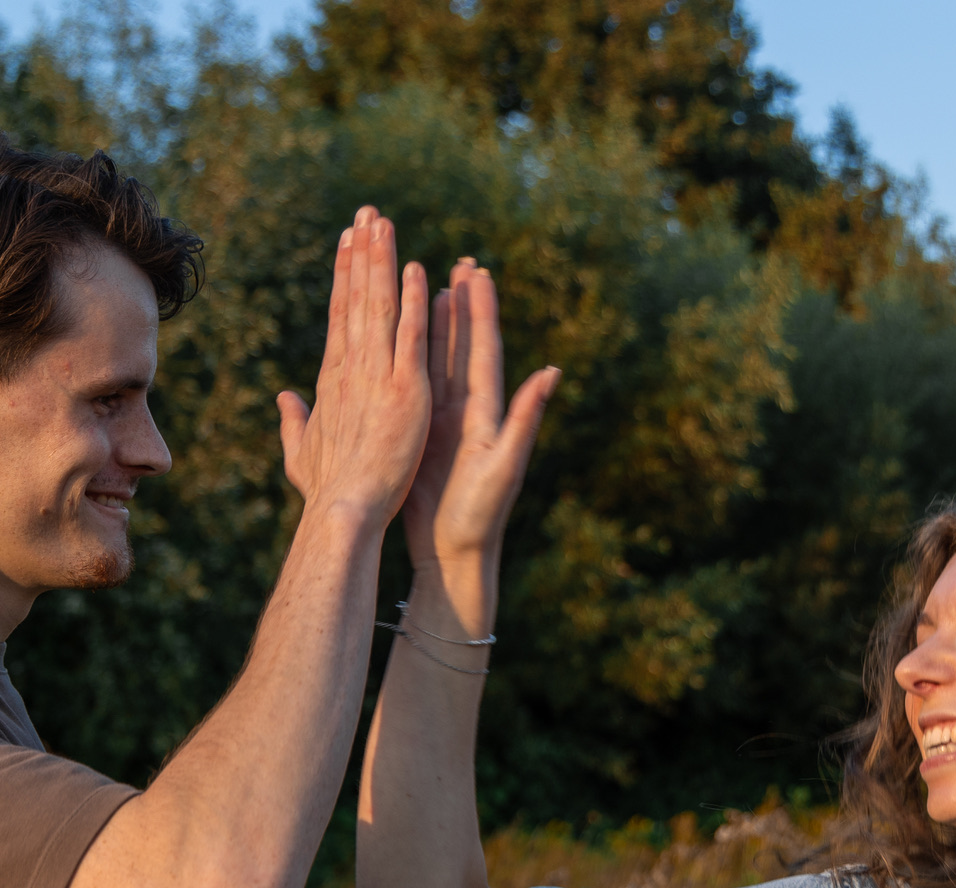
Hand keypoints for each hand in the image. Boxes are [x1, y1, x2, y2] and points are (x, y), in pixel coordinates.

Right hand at [276, 208, 432, 528]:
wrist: (342, 512)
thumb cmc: (326, 492)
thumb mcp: (302, 451)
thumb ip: (295, 421)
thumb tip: (285, 397)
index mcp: (333, 381)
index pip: (341, 317)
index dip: (344, 278)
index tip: (347, 244)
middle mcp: (353, 369)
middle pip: (358, 300)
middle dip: (362, 254)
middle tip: (366, 213)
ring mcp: (379, 376)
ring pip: (382, 307)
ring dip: (382, 262)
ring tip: (382, 222)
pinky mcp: (405, 390)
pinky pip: (411, 336)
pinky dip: (413, 302)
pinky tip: (414, 268)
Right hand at [402, 259, 559, 568]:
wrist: (454, 555)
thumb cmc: (481, 517)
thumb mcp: (505, 467)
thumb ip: (526, 419)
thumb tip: (551, 372)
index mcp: (486, 412)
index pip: (484, 350)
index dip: (481, 311)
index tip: (478, 272)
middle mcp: (468, 411)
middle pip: (463, 346)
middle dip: (462, 305)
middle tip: (461, 263)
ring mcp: (445, 423)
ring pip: (438, 362)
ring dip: (436, 325)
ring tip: (430, 284)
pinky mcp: (422, 437)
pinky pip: (416, 388)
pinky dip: (413, 359)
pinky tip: (404, 339)